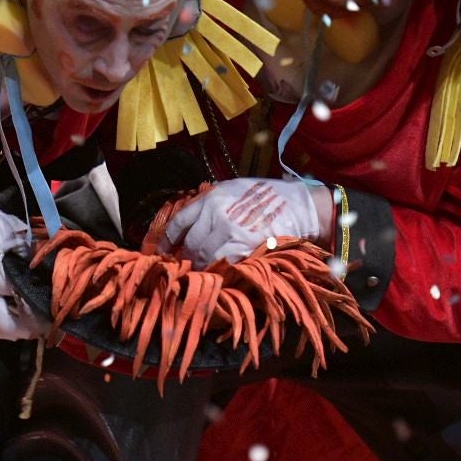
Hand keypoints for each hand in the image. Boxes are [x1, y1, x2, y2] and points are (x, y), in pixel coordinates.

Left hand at [159, 177, 324, 267]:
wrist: (298, 206)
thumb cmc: (265, 195)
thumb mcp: (232, 188)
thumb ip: (210, 202)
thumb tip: (190, 221)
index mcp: (210, 198)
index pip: (178, 222)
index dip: (167, 240)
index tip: (162, 251)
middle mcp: (216, 214)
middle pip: (189, 244)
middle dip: (185, 258)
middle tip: (184, 265)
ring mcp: (230, 232)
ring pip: (204, 257)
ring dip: (201, 267)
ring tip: (202, 271)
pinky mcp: (244, 247)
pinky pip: (223, 264)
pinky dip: (219, 271)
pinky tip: (219, 272)